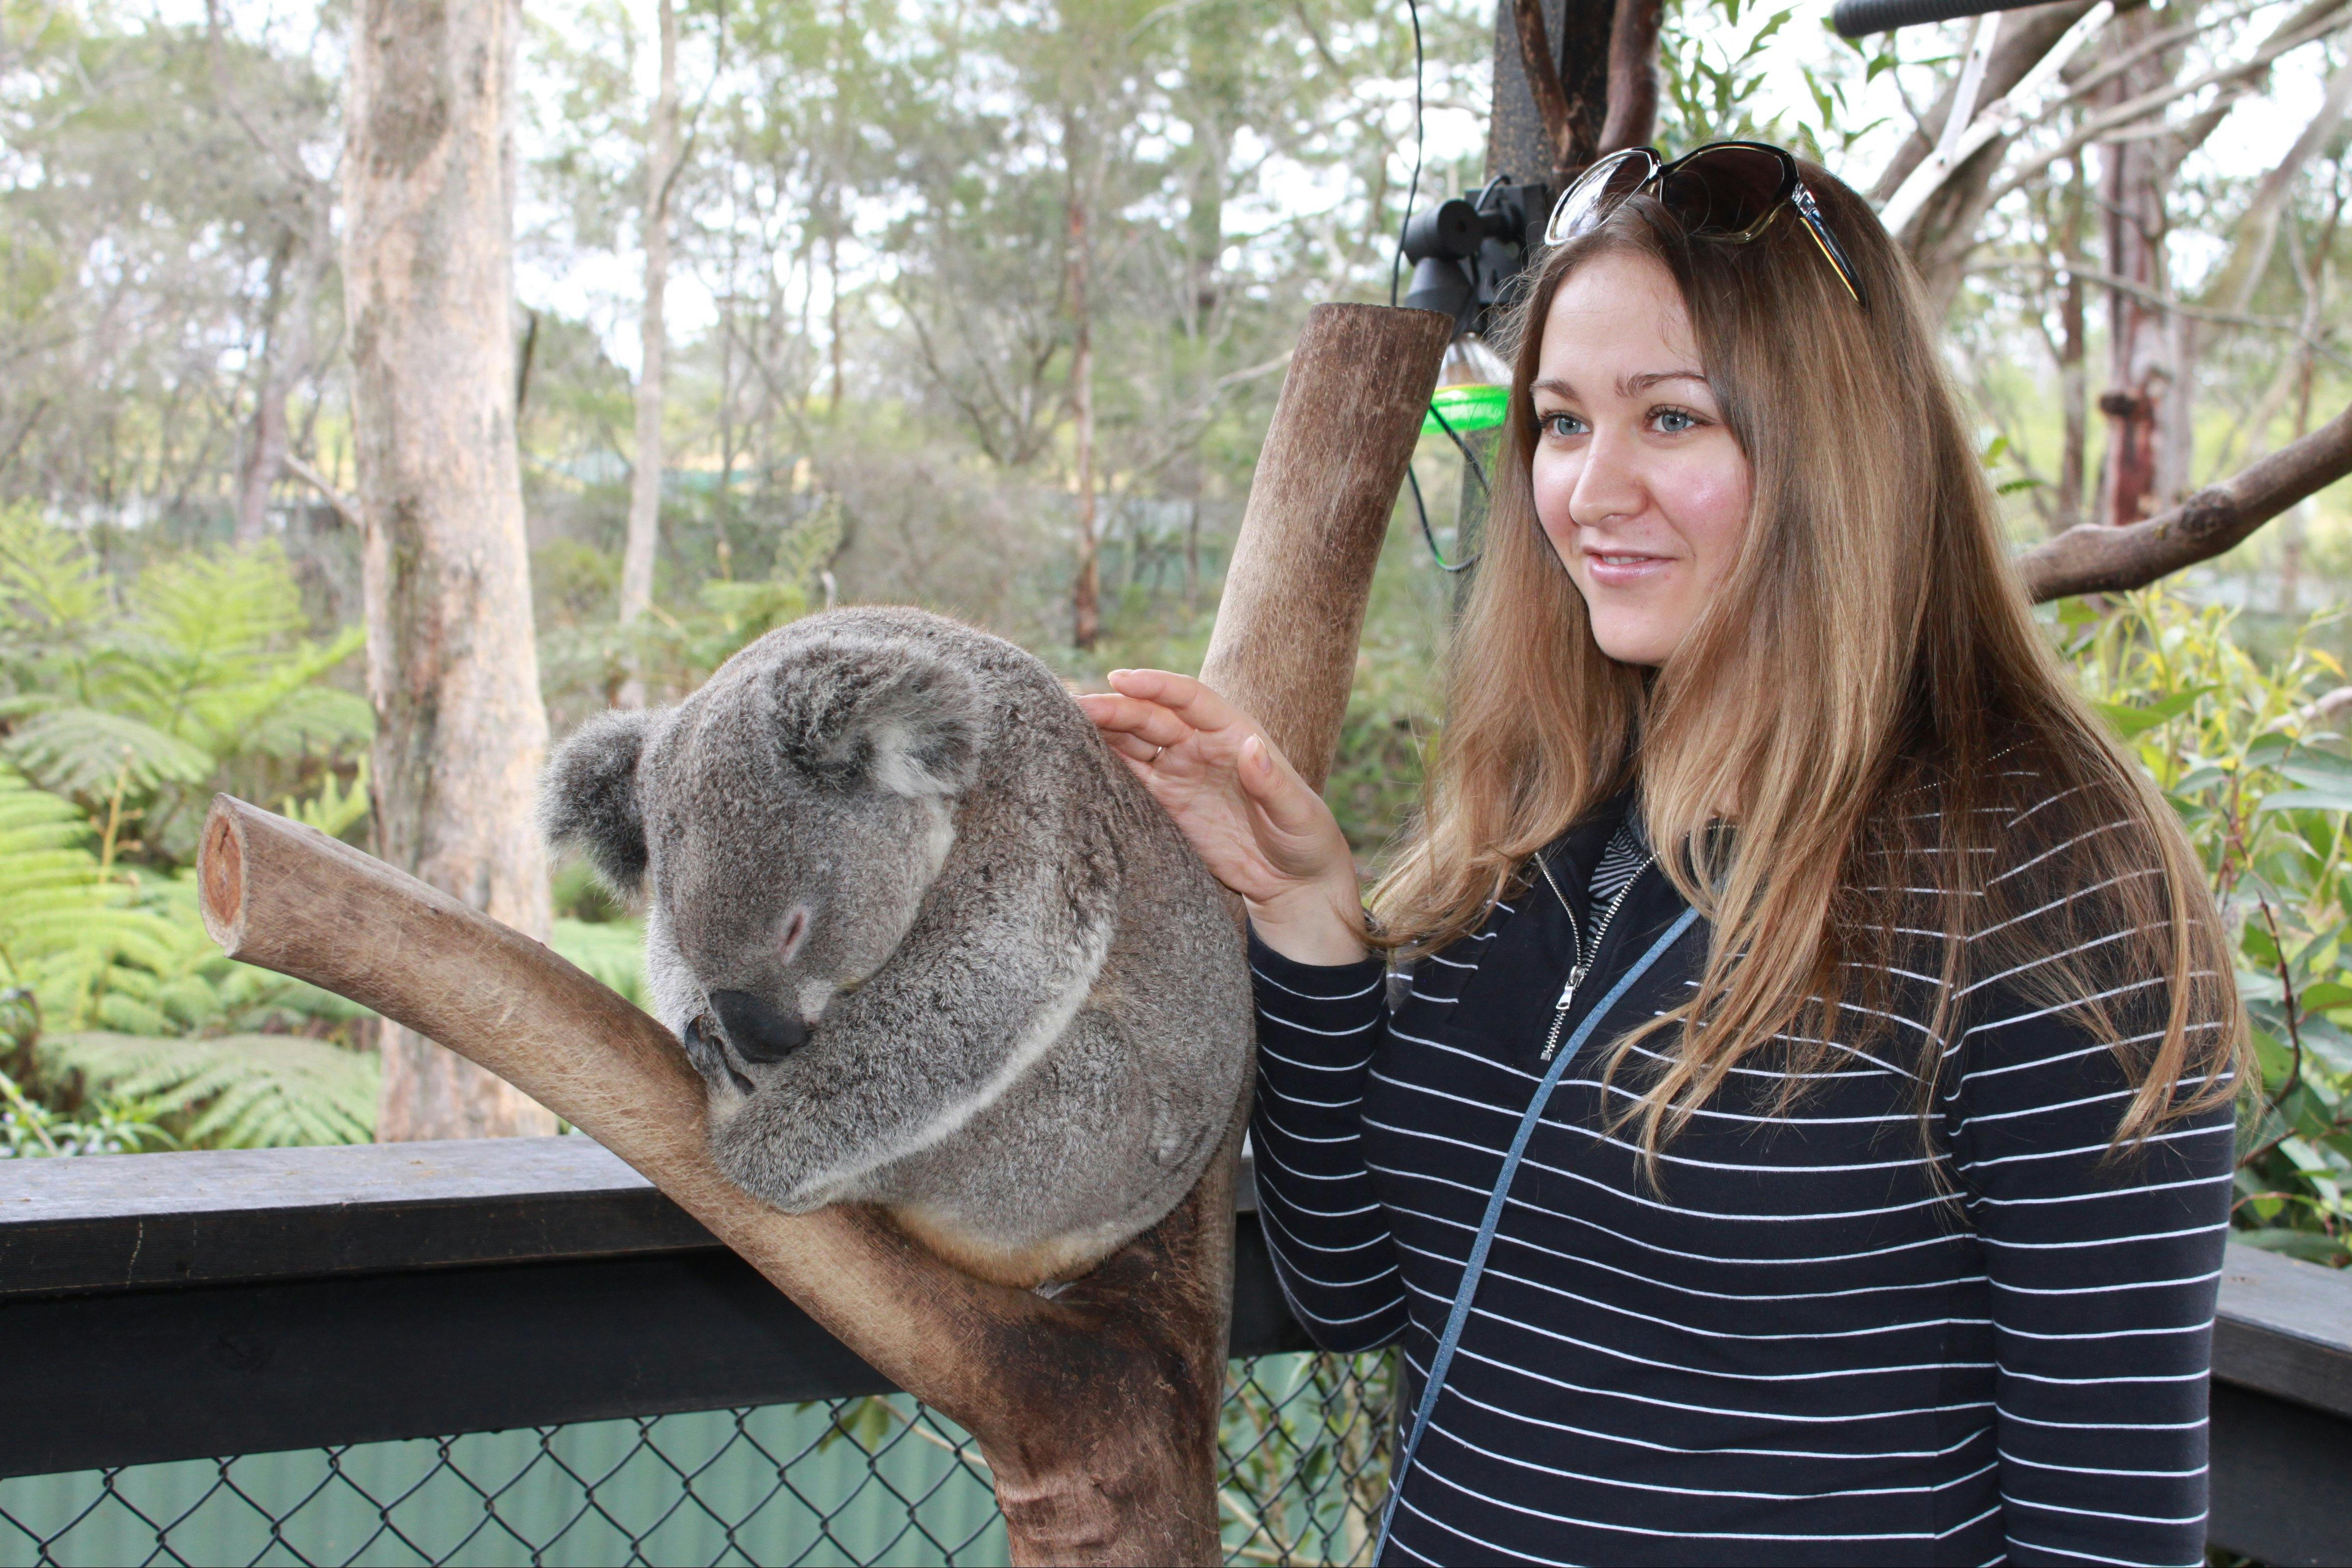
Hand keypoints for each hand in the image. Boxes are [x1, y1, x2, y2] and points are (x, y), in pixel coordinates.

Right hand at [1077, 670, 1368, 965]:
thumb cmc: (1304, 838)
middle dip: (1114, 709)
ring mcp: (1180, 772)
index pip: (1189, 699)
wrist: (1292, 880)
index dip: (1155, 686)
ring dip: (1101, 730)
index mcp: (1234, 734)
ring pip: (1133, 741)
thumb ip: (1273, 781)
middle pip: (1151, 717)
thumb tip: (1251, 746)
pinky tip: (1076, 757)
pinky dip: (1103, 763)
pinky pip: (1129, 775)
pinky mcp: (1166, 801)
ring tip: (1062, 724)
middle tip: (1076, 706)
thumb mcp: (1297, 811)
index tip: (1120, 679)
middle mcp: (1202, 746)